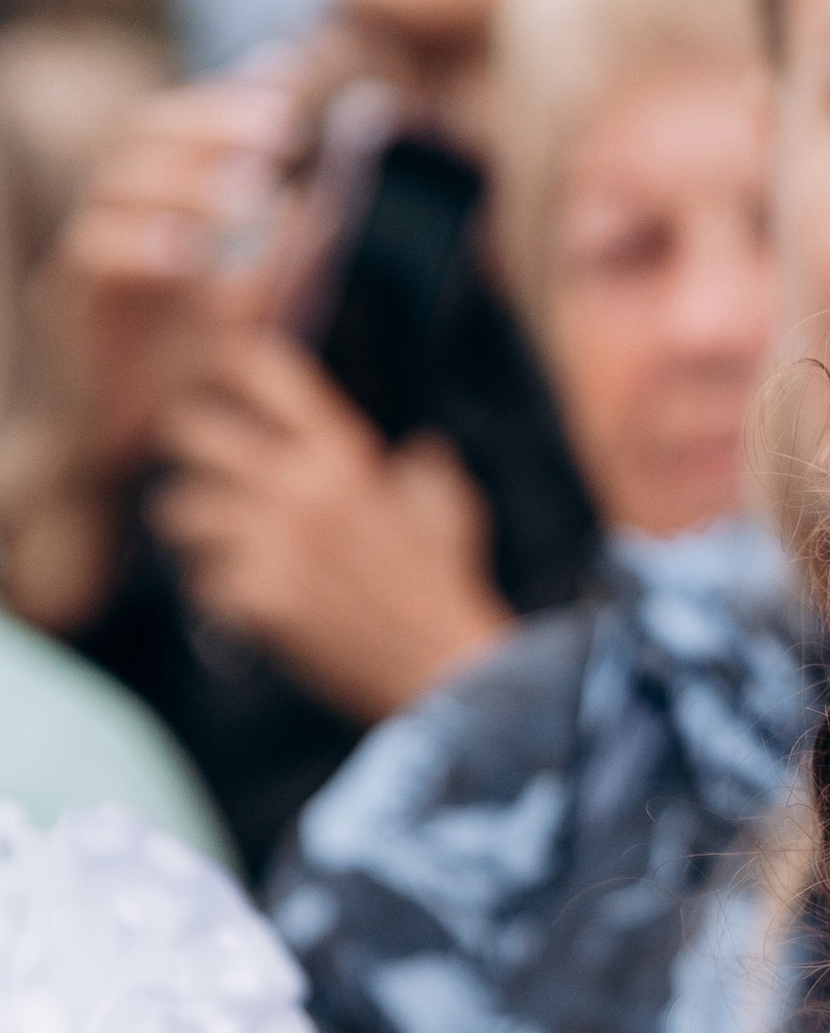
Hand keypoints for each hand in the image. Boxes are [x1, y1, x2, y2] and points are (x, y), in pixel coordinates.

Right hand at [51, 66, 314, 465]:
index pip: (181, 127)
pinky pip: (94, 255)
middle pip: (143, 134)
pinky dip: (142, 245)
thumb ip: (286, 261)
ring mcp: (88, 255)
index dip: (225, 96)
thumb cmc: (185, 381)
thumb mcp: (252, 313)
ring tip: (250, 195)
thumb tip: (339, 206)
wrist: (130, 452)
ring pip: (116, 185)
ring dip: (186, 182)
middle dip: (211, 122)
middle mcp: (117, 218)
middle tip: (280, 129)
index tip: (286, 77)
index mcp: (156, 208)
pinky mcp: (71, 304)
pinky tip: (189, 253)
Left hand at [153, 332, 510, 723]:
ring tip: (216, 546)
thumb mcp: (447, 511)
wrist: (444, 668)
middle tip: (201, 475)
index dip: (228, 364)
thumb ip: (424, 471)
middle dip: (187, 452)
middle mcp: (300, 486)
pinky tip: (246, 603)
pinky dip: (218, 595)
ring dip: (194, 531)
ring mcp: (274, 542)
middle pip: (188, 431)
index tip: (220, 378)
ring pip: (178, 510)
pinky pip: (200, 580)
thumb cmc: (445, 587)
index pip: (262, 369)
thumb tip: (420, 448)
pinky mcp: (258, 597)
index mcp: (342, 453)